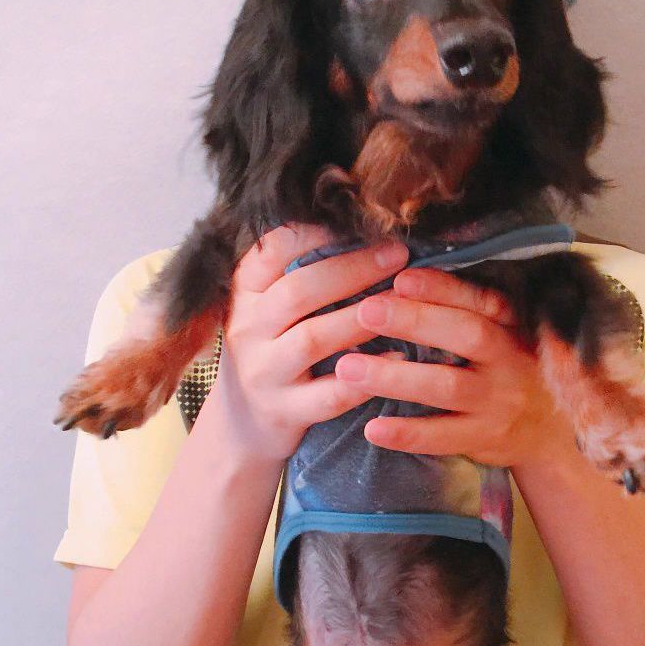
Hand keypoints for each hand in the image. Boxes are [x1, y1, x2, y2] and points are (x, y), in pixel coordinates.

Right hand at [210, 224, 409, 461]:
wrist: (242, 424)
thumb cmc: (271, 347)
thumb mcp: (267, 305)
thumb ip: (300, 270)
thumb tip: (363, 226)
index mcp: (245, 291)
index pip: (274, 249)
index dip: (318, 231)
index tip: (362, 221)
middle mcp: (248, 328)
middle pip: (299, 291)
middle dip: (353, 269)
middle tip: (397, 254)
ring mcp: (264, 372)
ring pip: (313, 339)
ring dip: (360, 317)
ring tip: (402, 300)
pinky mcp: (285, 411)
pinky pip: (330, 394)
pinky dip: (366, 375)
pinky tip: (400, 356)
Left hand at [333, 266, 581, 468]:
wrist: (552, 431)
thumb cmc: (510, 365)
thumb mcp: (503, 329)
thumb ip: (464, 305)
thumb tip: (401, 275)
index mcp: (511, 323)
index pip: (480, 299)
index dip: (441, 288)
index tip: (401, 278)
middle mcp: (509, 359)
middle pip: (467, 335)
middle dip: (415, 321)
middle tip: (365, 311)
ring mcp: (497, 402)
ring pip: (448, 387)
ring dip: (396, 377)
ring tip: (348, 367)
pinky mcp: (484, 439)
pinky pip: (443, 437)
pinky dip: (407, 433)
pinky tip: (372, 427)